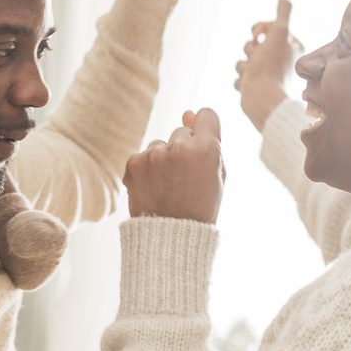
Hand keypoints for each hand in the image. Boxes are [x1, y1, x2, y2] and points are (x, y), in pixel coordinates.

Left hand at [124, 108, 224, 222]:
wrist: (171, 238)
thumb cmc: (200, 206)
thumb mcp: (216, 175)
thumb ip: (208, 141)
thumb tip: (186, 112)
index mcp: (207, 148)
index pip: (206, 114)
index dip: (203, 129)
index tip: (200, 146)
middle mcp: (180, 146)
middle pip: (180, 132)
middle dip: (182, 150)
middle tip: (184, 180)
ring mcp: (155, 154)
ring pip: (159, 145)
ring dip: (162, 160)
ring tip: (167, 188)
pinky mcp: (134, 163)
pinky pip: (142, 156)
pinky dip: (145, 170)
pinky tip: (152, 190)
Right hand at [234, 0, 300, 129]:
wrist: (262, 99)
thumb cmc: (271, 66)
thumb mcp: (279, 33)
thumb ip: (283, 13)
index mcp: (290, 46)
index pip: (264, 27)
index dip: (258, 30)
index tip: (260, 37)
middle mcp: (280, 59)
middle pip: (252, 43)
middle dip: (250, 49)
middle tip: (258, 59)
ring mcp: (266, 73)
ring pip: (244, 60)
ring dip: (244, 65)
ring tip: (253, 74)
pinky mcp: (255, 86)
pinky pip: (240, 76)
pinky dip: (242, 79)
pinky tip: (250, 84)